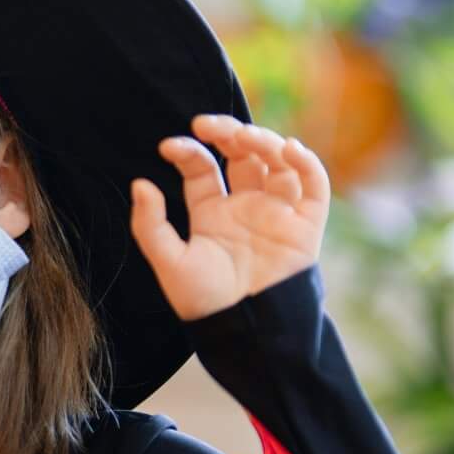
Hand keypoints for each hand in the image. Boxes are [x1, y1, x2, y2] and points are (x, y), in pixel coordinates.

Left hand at [130, 115, 330, 320]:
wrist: (243, 328)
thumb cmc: (203, 300)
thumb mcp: (168, 261)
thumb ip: (150, 225)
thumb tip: (139, 183)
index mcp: (211, 212)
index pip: (201, 169)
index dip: (188, 152)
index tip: (167, 147)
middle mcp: (245, 206)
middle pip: (241, 155)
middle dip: (227, 133)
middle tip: (207, 124)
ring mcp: (277, 212)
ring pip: (276, 163)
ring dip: (263, 142)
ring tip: (243, 136)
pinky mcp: (305, 224)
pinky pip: (313, 186)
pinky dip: (306, 163)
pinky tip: (289, 148)